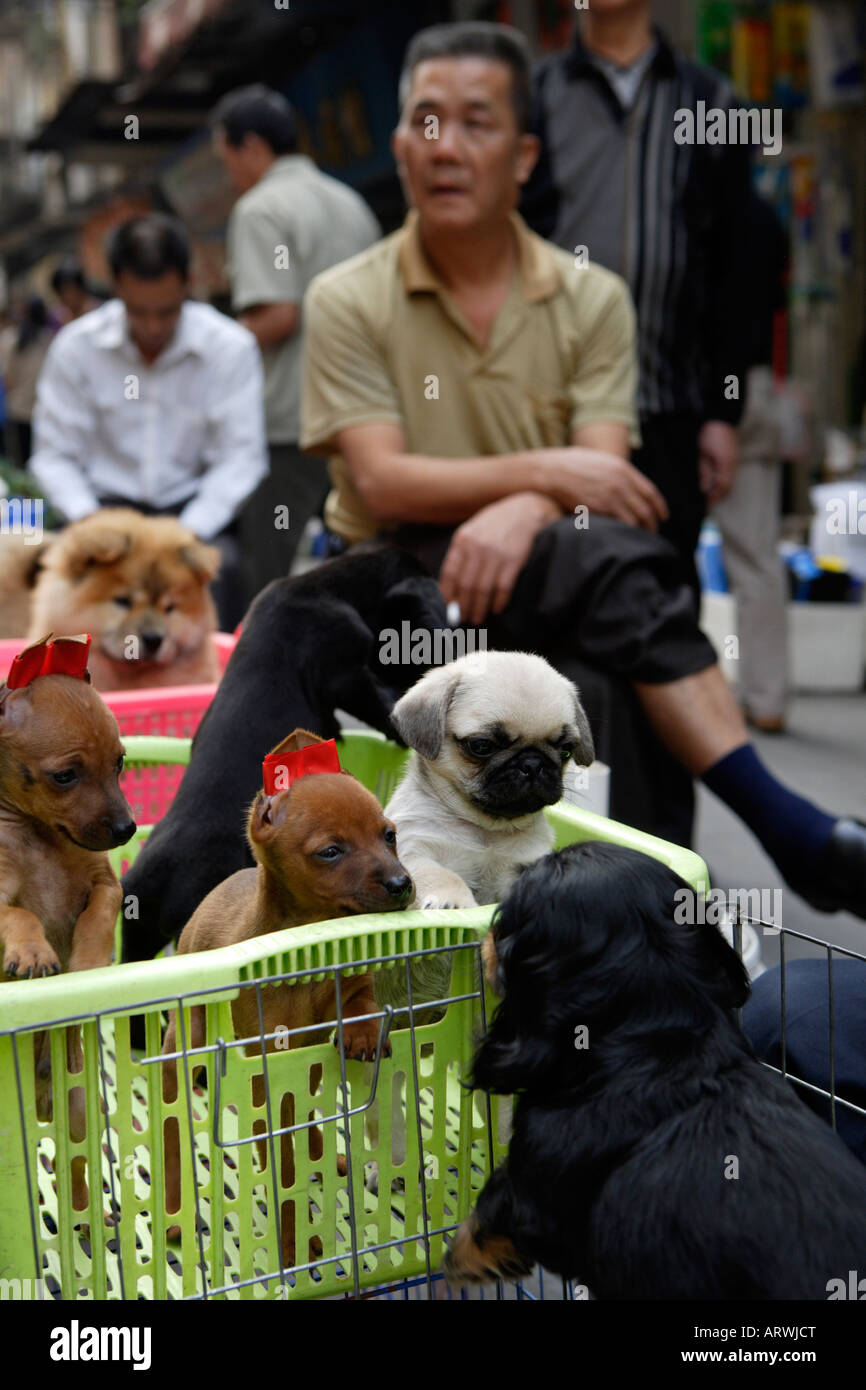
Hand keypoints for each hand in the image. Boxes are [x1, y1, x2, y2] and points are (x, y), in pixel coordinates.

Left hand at [439, 492, 561, 626]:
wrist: (526, 510)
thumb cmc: (498, 521)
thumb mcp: (473, 529)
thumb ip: (463, 551)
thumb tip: (453, 583)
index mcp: (463, 539)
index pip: (450, 573)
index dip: (448, 593)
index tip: (449, 605)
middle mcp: (477, 548)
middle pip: (466, 585)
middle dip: (463, 606)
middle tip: (463, 618)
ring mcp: (496, 555)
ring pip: (482, 590)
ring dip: (479, 608)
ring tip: (477, 619)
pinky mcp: (514, 561)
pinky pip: (503, 588)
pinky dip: (499, 602)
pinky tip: (496, 609)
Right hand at [541, 448, 667, 530]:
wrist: (553, 470)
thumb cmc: (576, 464)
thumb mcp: (604, 461)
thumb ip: (621, 473)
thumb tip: (633, 488)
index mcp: (624, 470)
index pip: (651, 493)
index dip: (660, 508)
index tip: (663, 517)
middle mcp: (619, 485)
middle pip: (644, 511)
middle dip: (651, 525)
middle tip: (652, 532)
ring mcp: (607, 499)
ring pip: (632, 522)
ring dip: (637, 532)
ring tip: (637, 539)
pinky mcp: (595, 511)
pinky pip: (614, 526)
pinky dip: (620, 533)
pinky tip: (621, 537)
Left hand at [698, 421, 738, 503]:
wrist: (721, 419)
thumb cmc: (710, 435)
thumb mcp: (703, 454)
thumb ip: (705, 472)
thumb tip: (705, 488)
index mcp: (725, 464)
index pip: (722, 486)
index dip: (715, 496)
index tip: (707, 502)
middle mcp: (732, 464)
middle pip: (728, 486)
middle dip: (719, 495)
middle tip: (708, 501)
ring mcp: (734, 461)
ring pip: (730, 481)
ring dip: (721, 489)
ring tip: (711, 494)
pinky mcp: (733, 458)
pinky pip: (730, 474)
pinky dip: (723, 481)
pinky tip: (715, 483)